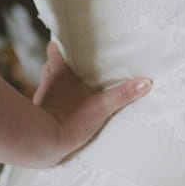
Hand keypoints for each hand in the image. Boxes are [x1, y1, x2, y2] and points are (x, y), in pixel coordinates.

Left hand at [34, 42, 151, 163]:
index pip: (54, 50)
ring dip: (56, 83)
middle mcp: (47, 83)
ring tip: (71, 85)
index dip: (60, 45)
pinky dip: (54, 103)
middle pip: (50, 66)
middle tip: (75, 62)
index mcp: (58, 73)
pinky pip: (47, 104)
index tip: (67, 41)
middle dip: (60, 63)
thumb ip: (123, 94)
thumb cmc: (69, 121)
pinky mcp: (39, 116)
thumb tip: (145, 82)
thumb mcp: (101, 107)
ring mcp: (41, 100)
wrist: (43, 144)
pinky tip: (65, 109)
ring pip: (47, 84)